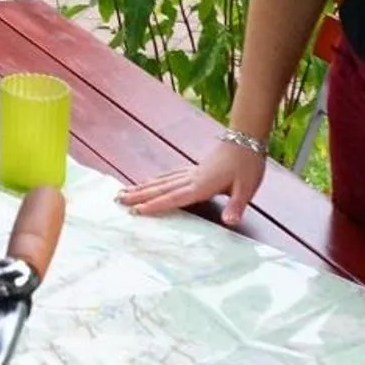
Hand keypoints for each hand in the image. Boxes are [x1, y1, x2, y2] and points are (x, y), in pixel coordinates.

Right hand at [114, 140, 266, 226]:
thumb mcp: (246, 189)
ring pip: (161, 181)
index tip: (136, 210)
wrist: (246, 141)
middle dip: (138, 195)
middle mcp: (191, 178)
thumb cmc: (247, 166)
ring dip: (142, 187)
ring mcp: (190, 172)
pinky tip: (150, 181)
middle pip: (160, 188)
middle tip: (117, 199)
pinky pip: (169, 176)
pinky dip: (156, 180)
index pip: (174, 197)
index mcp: (201, 186)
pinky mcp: (194, 169)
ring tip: (124, 191)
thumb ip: (236, 206)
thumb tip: (229, 222)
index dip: (155, 205)